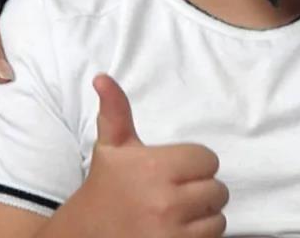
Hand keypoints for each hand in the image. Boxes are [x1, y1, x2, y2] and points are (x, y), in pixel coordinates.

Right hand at [62, 75, 227, 237]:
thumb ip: (115, 112)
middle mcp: (165, 200)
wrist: (82, 237)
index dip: (194, 166)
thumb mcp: (110, 149)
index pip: (208, 160)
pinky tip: (175, 232)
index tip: (172, 174)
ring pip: (217, 217)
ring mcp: (171, 231)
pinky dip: (198, 236)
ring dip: (202, 217)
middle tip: (173, 196)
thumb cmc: (104, 191)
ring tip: (174, 216)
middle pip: (217, 190)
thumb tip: (103, 77)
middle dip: (200, 192)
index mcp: (154, 167)